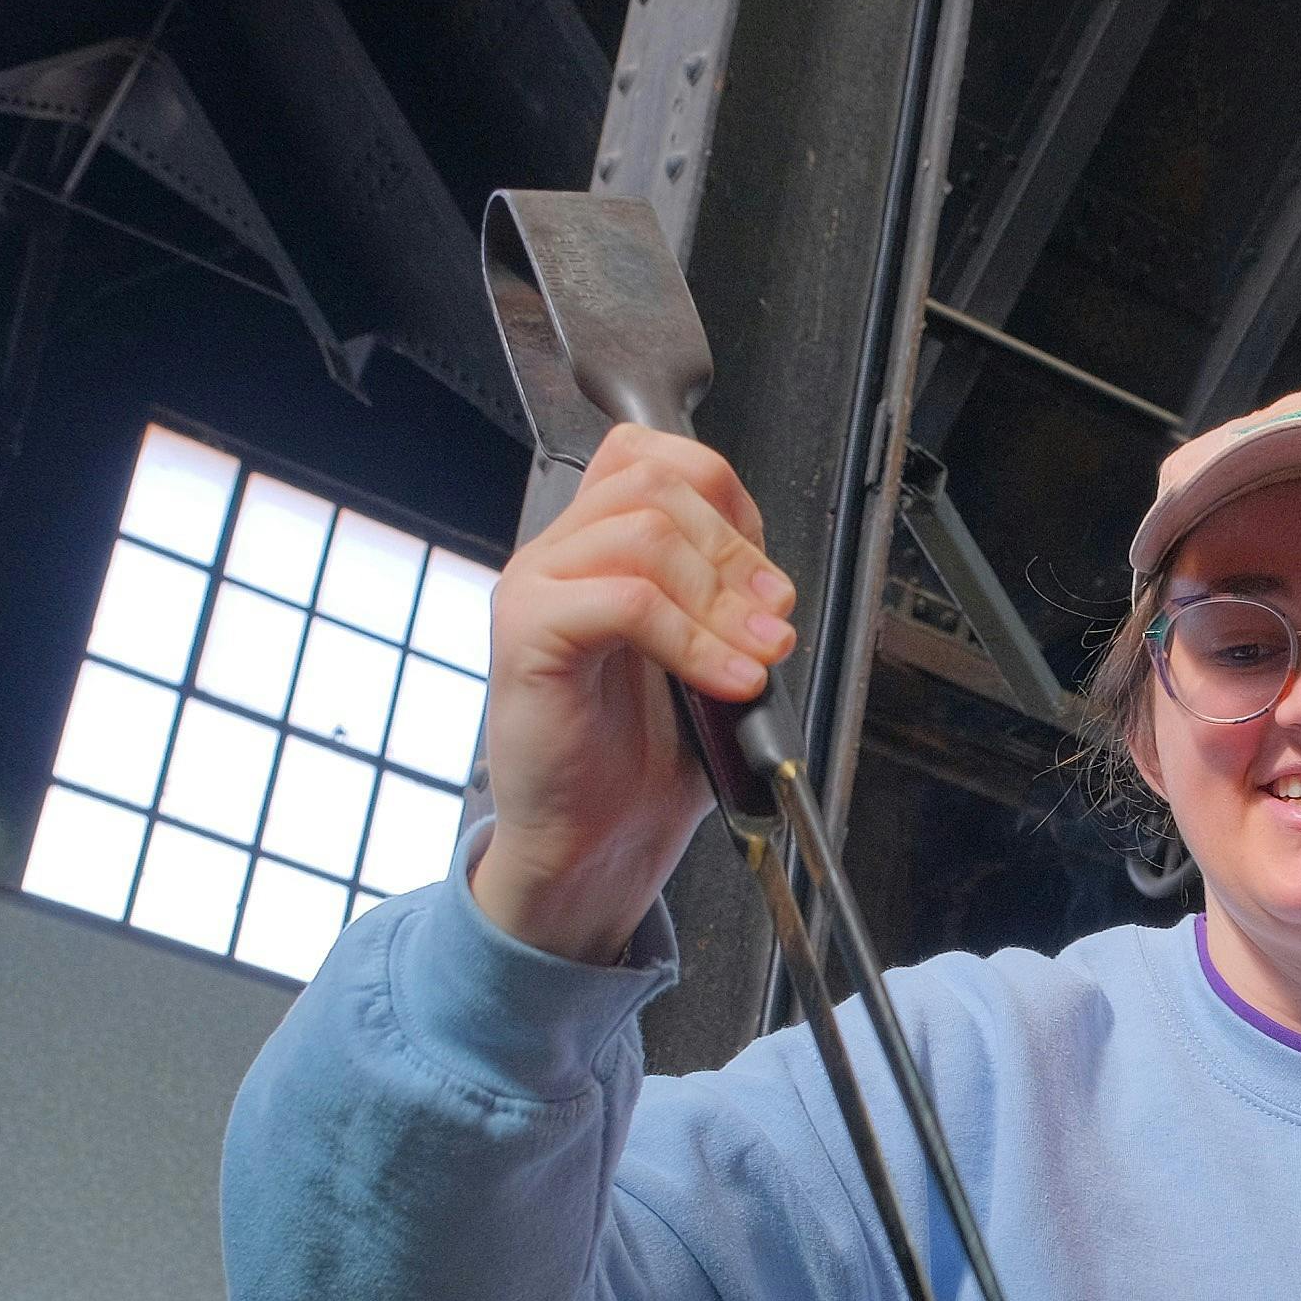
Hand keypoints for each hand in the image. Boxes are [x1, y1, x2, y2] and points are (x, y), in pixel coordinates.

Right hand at [466, 426, 796, 963]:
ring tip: (757, 657)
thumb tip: (771, 583)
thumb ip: (721, 599)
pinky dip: (692, 640)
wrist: (590, 843)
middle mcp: (559, 555)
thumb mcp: (701, 658)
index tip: (766, 576)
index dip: (727, 500)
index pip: (653, 457)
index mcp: (595, 548)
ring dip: (722, 598)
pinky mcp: (527, 635)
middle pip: (654, 483)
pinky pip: (624, 600)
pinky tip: (726, 681)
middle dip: (735, 550)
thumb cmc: (637, 761)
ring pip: (644, 533)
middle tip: (773, 620)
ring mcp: (536, 588)